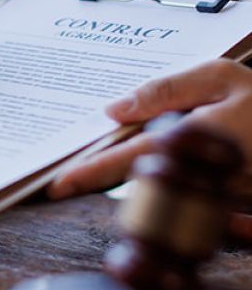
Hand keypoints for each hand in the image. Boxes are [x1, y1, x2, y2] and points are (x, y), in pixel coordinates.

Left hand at [48, 59, 251, 210]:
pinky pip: (194, 212)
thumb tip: (114, 110)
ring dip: (138, 191)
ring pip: (165, 200)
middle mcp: (208, 176)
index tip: (57, 184)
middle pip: (141, 188)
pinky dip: (172, 200)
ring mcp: (223, 199)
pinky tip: (161, 186)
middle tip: (72, 180)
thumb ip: (164, 90)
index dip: (89, 174)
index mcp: (199, 139)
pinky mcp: (238, 213)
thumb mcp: (220, 77)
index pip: (130, 161)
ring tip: (105, 176)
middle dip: (106, 184)